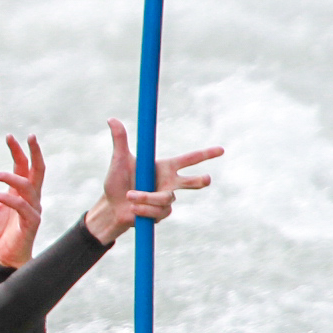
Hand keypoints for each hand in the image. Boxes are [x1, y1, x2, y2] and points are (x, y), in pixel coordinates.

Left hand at [0, 133, 46, 269]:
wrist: (4, 255)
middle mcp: (30, 198)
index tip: (10, 136)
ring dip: (9, 176)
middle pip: (37, 170)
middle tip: (27, 136)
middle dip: (33, 153)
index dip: (19, 151)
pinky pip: (22, 206)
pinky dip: (7, 198)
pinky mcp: (31, 222)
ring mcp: (32, 209)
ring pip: (28, 186)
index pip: (24, 167)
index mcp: (20, 192)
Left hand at [82, 119, 222, 244]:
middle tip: (206, 178)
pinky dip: (144, 209)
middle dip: (199, 180)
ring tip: (130, 196)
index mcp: (165, 167)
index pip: (189, 159)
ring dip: (146, 197)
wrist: (111, 207)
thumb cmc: (116, 182)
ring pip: (166, 198)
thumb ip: (120, 140)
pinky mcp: (162, 213)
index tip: (221, 150)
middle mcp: (170, 183)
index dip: (206, 154)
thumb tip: (112, 119)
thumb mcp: (119, 160)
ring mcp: (167, 199)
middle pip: (193, 182)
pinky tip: (134, 209)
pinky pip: (159, 211)